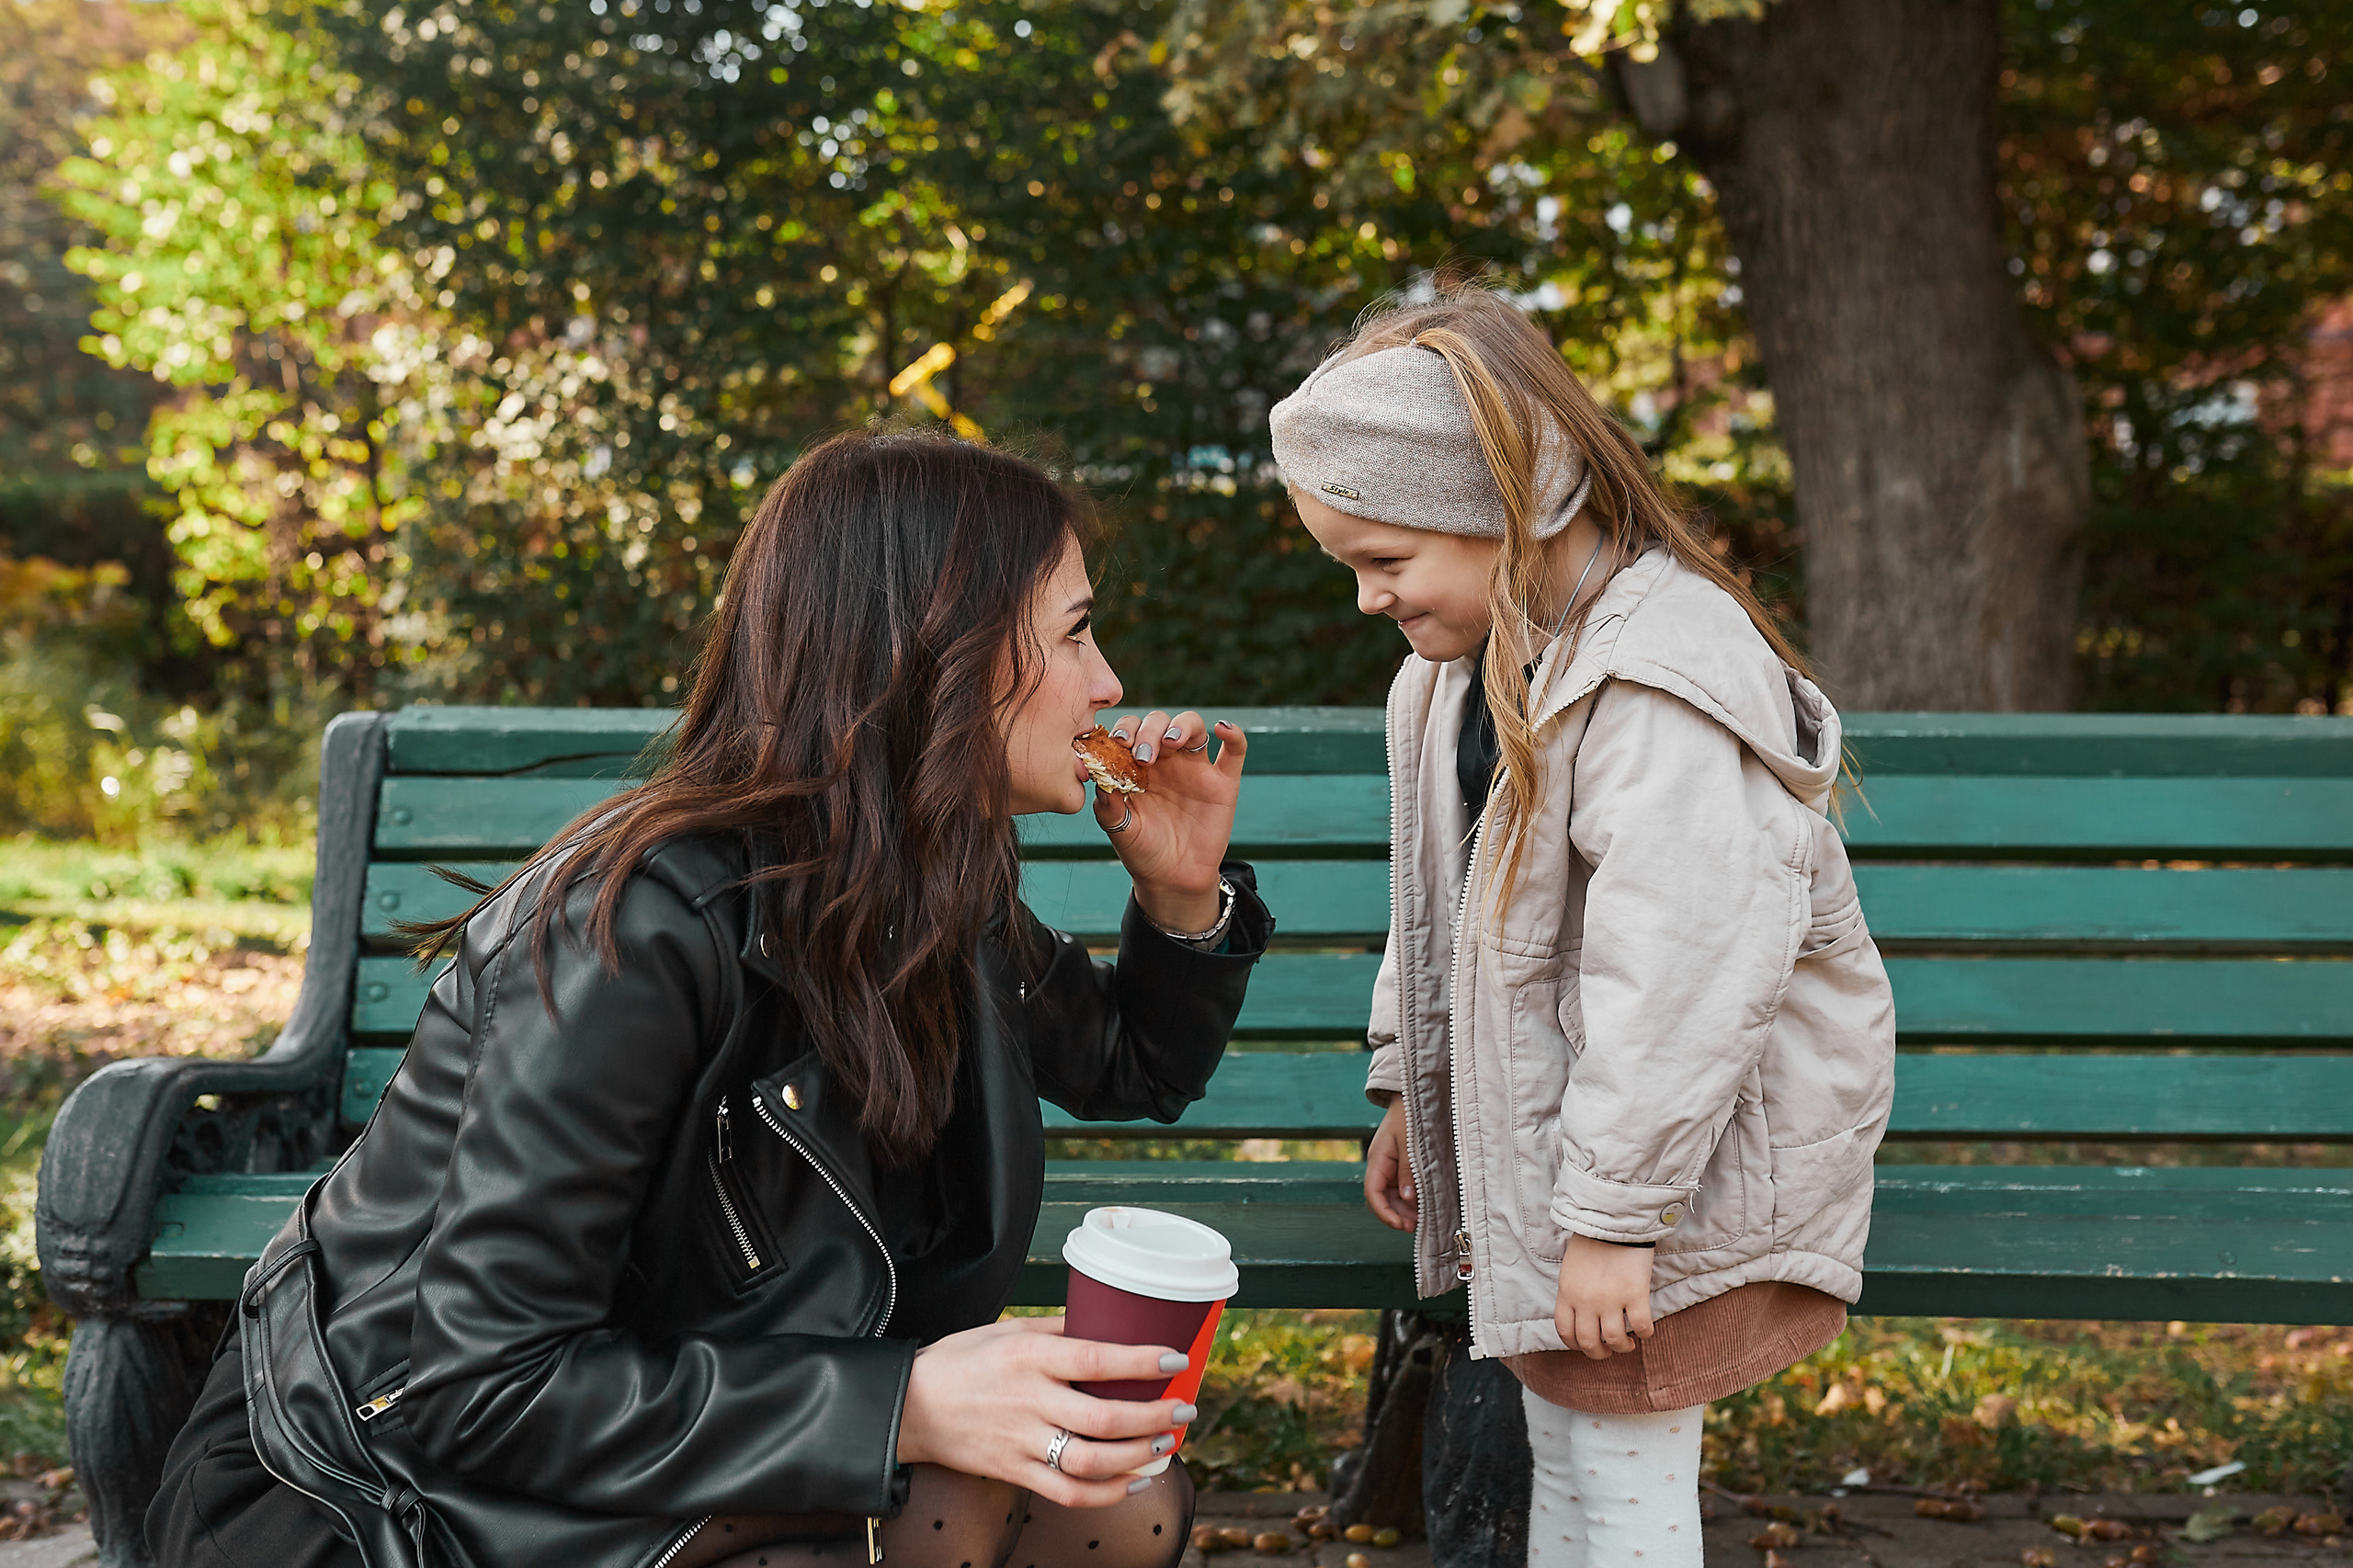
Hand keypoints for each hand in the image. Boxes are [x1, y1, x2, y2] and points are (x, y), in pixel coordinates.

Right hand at [898, 1317, 1199, 1508]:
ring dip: (1139, 1456)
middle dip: (1155, 1417)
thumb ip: (1060, 1331)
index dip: (1141, 1362)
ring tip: (1167, 1444)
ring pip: (1091, 1461)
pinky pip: (1068, 1492)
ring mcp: (1021, 1441)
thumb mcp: (1009, 1329)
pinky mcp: (1014, 1472)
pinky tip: (1134, 1481)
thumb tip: (1109, 1328)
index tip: (1175, 1359)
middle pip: (1104, 1418)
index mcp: (1029, 1356)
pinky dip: (1107, 1493)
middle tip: (1184, 1409)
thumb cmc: (962, 1361)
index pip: (1096, 1358)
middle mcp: (1028, 1400)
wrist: (910, 1406)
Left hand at [1093, 711, 1245, 931]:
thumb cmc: (1142, 851)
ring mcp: (1196, 769)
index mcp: (1137, 765)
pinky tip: (1223, 728)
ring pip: (1193, 727)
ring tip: (1172, 741)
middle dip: (1150, 731)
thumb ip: (1108, 807)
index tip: (1117, 742)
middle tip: (1144, 755)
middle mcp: (1166, 760)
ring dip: (1182, 726)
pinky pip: (1234, 752)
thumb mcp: (1119, 830)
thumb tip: (1100, 782)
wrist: (1172, 879)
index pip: (1131, 731)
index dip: (1124, 729)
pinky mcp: (1223, 784)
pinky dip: (1235, 735)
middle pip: (1160, 723)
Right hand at [1364, 1097, 1416, 1231]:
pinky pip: (1401, 1188)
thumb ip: (1408, 1171)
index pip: (1373, 1193)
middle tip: (1415, 1226)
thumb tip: (1407, 1199)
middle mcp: (1381, 1166)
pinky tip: (1422, 1205)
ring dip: (1404, 1210)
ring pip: (1392, 1197)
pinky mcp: (1400, 1166)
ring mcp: (1390, 1167)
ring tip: (1422, 1218)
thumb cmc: (1410, 1116)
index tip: (1400, 1225)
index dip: (1384, 1212)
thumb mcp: (1411, 1143)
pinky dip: (1410, 1200)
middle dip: (1395, 1215)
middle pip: (1381, 1199)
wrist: (1412, 1096)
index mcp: (1378, 1159)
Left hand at [1553, 1233, 1655, 1359]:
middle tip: (1608, 1351)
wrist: (1614, 1220)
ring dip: (1622, 1347)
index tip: (1586, 1345)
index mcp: (1567, 1293)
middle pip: (1588, 1342)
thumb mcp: (1571, 1269)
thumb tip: (1580, 1315)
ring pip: (1614, 1339)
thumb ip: (1573, 1292)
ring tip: (1627, 1343)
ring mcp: (1611, 1299)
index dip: (1575, 1344)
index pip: (1565, 1331)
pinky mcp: (1635, 1294)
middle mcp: (1586, 1301)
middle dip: (1599, 1353)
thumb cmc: (1592, 1241)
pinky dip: (1644, 1333)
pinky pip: (1641, 1326)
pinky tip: (1645, 1331)